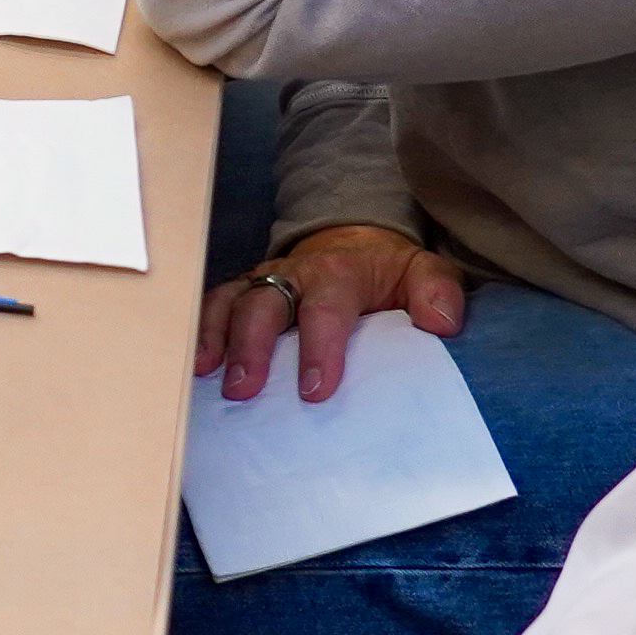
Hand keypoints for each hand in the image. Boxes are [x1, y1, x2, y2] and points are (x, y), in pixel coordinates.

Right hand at [201, 223, 467, 401]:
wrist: (350, 244)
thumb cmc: (385, 273)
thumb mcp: (422, 273)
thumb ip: (437, 292)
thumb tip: (439, 324)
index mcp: (339, 272)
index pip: (327, 308)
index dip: (319, 348)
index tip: (314, 390)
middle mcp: (293, 275)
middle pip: (265, 304)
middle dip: (252, 346)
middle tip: (245, 390)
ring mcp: (262, 283)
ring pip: (231, 303)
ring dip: (218, 340)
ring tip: (209, 379)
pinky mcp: (242, 293)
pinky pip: (213, 307)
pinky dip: (201, 333)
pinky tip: (195, 368)